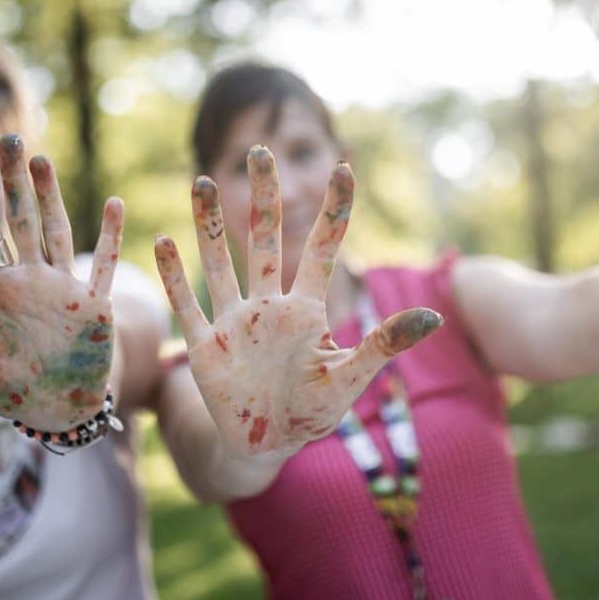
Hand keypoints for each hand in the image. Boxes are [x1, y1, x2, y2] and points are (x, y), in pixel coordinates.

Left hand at [0, 134, 121, 430]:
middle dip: (14, 179)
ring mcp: (66, 288)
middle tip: (7, 137)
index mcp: (3, 289)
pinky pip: (103, 266)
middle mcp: (34, 280)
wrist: (57, 414)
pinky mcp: (95, 306)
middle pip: (21, 218)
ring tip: (40, 158)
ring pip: (56, 230)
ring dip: (50, 195)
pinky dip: (110, 237)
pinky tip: (114, 204)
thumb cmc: (12, 391)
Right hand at [155, 146, 441, 458]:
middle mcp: (268, 305)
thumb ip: (386, 344)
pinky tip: (163, 240)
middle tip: (262, 152)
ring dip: (209, 224)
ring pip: (220, 262)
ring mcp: (235, 322)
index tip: (343, 168)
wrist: (268, 447)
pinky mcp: (206, 348)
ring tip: (204, 182)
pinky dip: (175, 276)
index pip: (321, 248)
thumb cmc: (312, 411)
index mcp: (306, 309)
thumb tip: (435, 318)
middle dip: (265, 197)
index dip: (333, 210)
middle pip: (264, 239)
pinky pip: (187, 306)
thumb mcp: (352, 378)